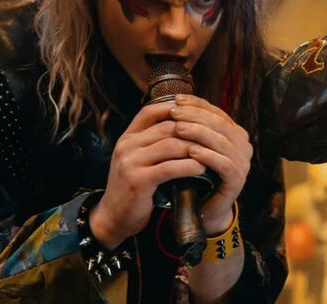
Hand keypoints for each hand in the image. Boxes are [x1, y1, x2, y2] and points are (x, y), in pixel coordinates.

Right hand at [90, 101, 207, 249]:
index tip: (197, 113)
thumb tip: (185, 125)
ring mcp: (130, 162)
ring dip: (195, 147)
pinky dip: (189, 166)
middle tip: (213, 134)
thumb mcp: (138, 159)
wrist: (113, 217)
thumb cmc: (133, 187)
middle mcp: (127, 145)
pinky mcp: (138, 181)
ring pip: (170, 145)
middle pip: (166, 126)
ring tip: (212, 152)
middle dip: (193, 129)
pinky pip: (169, 168)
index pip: (151, 111)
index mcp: (128, 137)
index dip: (175, 108)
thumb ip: (154, 142)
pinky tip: (201, 168)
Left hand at [170, 94, 253, 234]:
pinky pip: (224, 164)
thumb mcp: (195, 145)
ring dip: (198, 133)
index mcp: (235, 133)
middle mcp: (243, 145)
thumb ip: (194, 126)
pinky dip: (207, 156)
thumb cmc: (196, 174)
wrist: (203, 208)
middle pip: (219, 124)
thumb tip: (176, 100)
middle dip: (195, 116)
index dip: (197, 104)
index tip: (176, 99)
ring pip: (221, 142)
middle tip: (174, 112)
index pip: (216, 112)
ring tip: (177, 128)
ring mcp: (243, 163)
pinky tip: (191, 151)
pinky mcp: (238, 180)